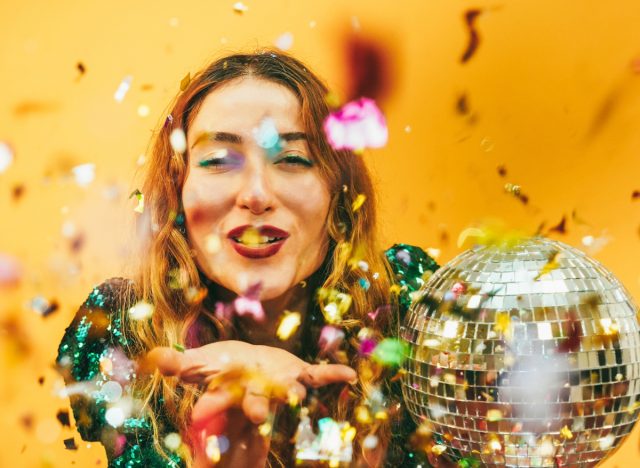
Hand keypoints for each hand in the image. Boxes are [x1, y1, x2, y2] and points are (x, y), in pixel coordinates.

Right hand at [142, 341, 356, 465]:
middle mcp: (258, 395)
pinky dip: (333, 373)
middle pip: (257, 404)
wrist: (248, 365)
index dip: (213, 407)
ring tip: (300, 395)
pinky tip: (350, 374)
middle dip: (258, 409)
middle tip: (260, 415)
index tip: (206, 411)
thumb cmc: (221, 367)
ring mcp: (281, 385)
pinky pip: (318, 374)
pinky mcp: (300, 373)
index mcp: (231, 393)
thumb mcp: (199, 363)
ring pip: (289, 391)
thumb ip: (178, 364)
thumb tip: (153, 356)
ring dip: (295, 393)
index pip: (219, 402)